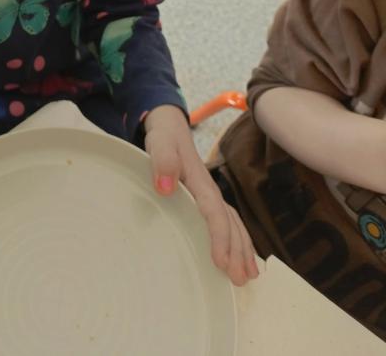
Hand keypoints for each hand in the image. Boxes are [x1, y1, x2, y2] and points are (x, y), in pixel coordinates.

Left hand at [144, 105, 258, 285]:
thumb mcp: (159, 144)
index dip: (220, 237)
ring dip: (242, 249)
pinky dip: (238, 240)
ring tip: (249, 276)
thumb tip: (166, 187)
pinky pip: (228, 221)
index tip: (221, 261)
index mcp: (200, 181)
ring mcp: (211, 195)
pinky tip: (241, 257)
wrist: (171, 128)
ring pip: (233, 224)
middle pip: (230, 222)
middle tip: (240, 279)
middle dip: (238, 251)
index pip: (214, 212)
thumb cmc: (164, 138)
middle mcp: (210, 190)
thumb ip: (162, 162)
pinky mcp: (208, 199)